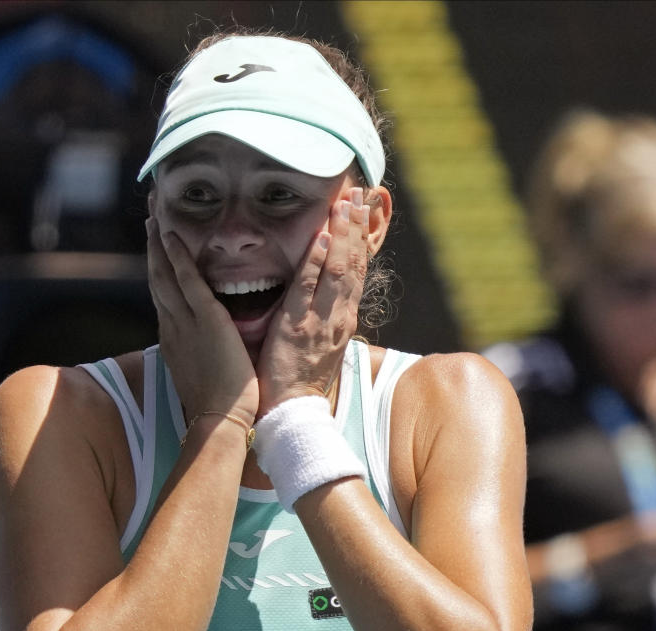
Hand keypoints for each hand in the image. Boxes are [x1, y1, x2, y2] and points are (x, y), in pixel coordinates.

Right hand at [146, 216, 257, 422]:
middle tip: (148, 215)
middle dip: (152, 246)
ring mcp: (185, 322)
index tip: (156, 244)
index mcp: (174, 337)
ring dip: (159, 242)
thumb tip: (207, 344)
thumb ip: (203, 351)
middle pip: (156, 277)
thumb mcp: (204, 371)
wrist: (221, 421)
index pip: (163, 294)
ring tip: (153, 214)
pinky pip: (187, 280)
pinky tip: (172, 235)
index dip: (157, 266)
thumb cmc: (219, 404)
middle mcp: (173, 325)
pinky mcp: (206, 320)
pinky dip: (178, 256)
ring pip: (164, 274)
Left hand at [256, 187, 368, 414]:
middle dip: (357, 227)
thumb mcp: (322, 340)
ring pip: (338, 271)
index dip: (360, 238)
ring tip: (344, 204)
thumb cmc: (301, 377)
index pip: (357, 270)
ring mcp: (321, 321)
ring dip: (341, 235)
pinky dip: (315, 262)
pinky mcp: (297, 328)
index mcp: (344, 318)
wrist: (293, 410)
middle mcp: (339, 316)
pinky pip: (308, 289)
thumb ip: (325, 313)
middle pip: (354, 264)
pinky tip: (319, 238)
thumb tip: (326, 290)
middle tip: (359, 193)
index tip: (362, 209)